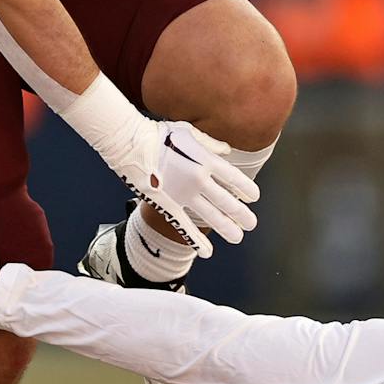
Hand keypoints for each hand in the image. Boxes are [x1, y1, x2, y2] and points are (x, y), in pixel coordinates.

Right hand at [58, 78, 259, 254]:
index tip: (253, 197)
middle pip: (227, 201)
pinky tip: (207, 251)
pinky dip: (196, 240)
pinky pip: (184, 226)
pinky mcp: (167, 204)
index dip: (246, 189)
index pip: (235, 179)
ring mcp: (183, 194)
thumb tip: (227, 151)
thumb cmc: (158, 134)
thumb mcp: (188, 132)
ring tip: (238, 237)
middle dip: (242, 214)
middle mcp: (199, 179)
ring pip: (211, 216)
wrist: (130, 144)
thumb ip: (210, 143)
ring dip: (227, 228)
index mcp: (206, 160)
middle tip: (251, 224)